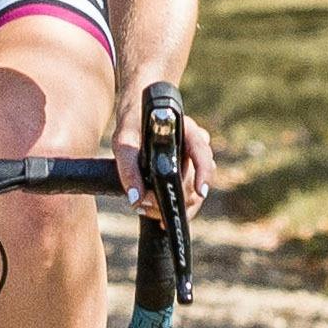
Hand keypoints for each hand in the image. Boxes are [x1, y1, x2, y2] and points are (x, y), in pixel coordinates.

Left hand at [127, 97, 217, 212]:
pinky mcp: (188, 172)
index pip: (202, 153)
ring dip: (173, 204)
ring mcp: (195, 160)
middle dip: (174, 197)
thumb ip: (127, 168)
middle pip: (196, 180)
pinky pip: (189, 195)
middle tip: (146, 204)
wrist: (137, 113)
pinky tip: (157, 214)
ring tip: (145, 207)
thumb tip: (136, 199)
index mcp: (186, 131)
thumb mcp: (124, 141)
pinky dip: (175, 206)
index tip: (200, 192)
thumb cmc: (132, 122)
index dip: (204, 173)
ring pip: (194, 191)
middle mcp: (196, 145)